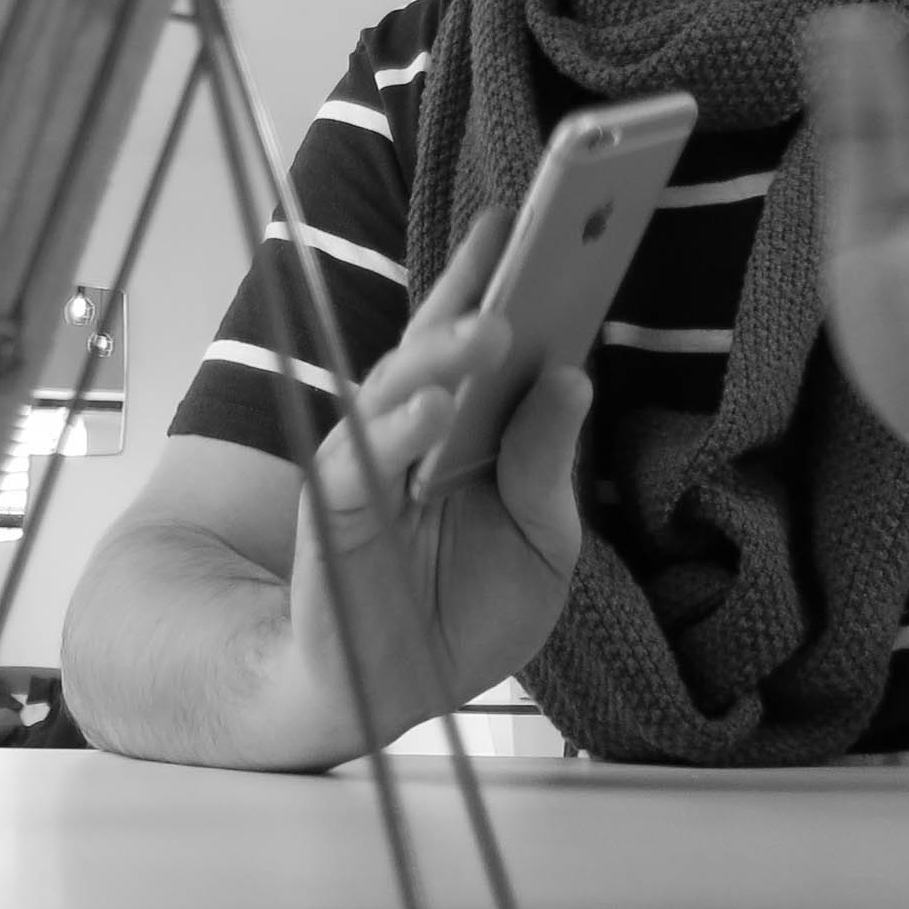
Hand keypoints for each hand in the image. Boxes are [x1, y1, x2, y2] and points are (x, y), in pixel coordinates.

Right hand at [279, 213, 594, 755]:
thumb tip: (570, 378)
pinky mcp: (339, 507)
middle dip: (472, 290)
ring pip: (397, 385)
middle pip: (435, 343)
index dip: (493, 276)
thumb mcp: (540, 545)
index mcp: (464, 428)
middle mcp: (413, 430)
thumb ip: (547, 466)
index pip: (478, 339)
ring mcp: (372, 462)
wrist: (390, 691)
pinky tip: (436, 408)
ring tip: (493, 327)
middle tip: (518, 243)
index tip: (528, 218)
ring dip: (442, 352)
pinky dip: (399, 429)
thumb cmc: (463, 612)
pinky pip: (364, 457)